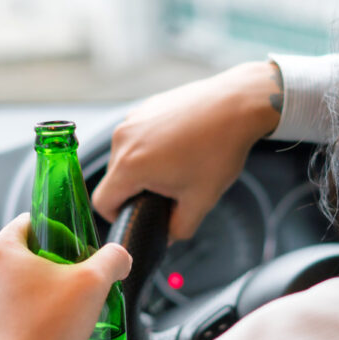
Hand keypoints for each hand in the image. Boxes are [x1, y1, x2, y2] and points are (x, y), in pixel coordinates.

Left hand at [0, 213, 131, 339]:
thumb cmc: (49, 328)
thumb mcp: (94, 282)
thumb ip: (113, 258)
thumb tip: (120, 258)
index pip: (28, 222)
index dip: (54, 232)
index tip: (69, 249)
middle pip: (18, 254)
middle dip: (44, 265)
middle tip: (68, 283)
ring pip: (6, 283)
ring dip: (28, 290)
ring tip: (53, 308)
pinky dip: (15, 314)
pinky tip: (37, 327)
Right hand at [93, 61, 282, 240]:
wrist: (236, 104)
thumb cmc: (218, 150)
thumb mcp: (201, 200)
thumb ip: (179, 228)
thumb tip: (168, 236)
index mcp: (130, 165)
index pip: (102, 202)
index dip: (117, 217)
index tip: (139, 215)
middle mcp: (123, 139)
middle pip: (113, 179)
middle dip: (135, 191)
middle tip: (167, 192)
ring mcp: (132, 119)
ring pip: (124, 156)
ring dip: (142, 168)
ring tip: (175, 166)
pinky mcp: (143, 108)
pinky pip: (135, 136)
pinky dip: (149, 147)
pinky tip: (177, 146)